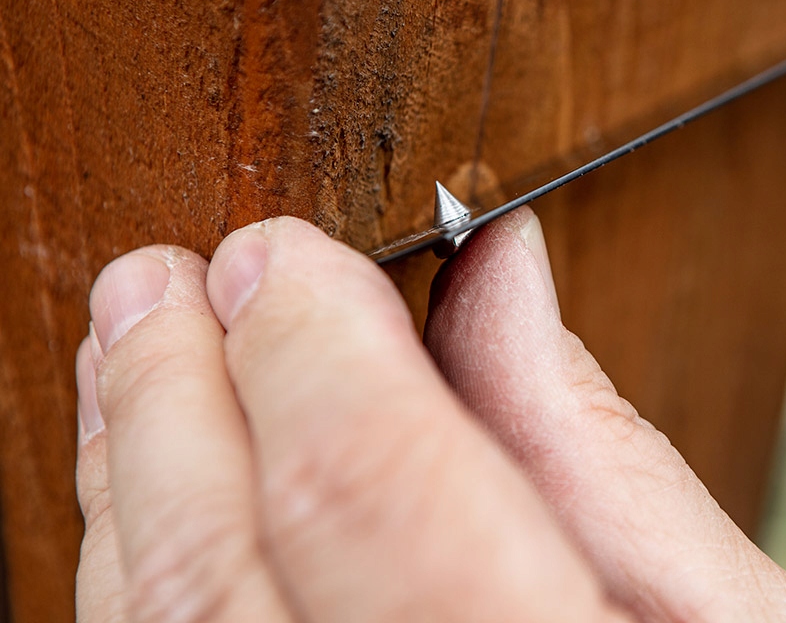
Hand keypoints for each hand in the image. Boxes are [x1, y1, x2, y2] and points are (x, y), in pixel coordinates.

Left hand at [74, 209, 785, 621]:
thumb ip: (603, 452)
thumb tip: (499, 271)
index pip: (369, 494)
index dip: (310, 350)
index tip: (281, 255)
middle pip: (222, 570)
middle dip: (175, 398)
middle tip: (163, 281)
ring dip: (132, 481)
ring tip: (131, 363)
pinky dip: (139, 581)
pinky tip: (152, 502)